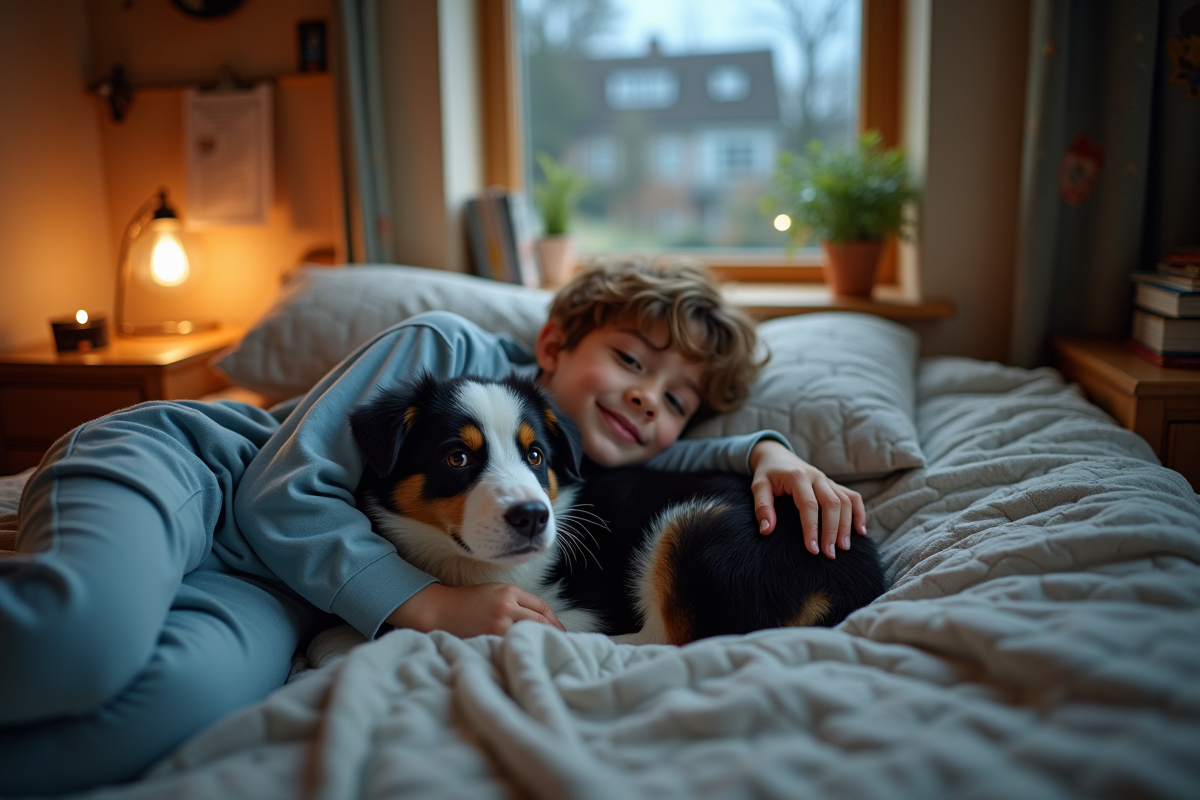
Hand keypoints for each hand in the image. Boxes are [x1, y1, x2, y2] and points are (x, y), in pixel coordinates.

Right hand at [385, 582, 565, 636]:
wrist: (440, 611)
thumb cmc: (468, 602)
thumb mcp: (494, 592)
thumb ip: (516, 602)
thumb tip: (541, 621)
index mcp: (509, 591)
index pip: (542, 606)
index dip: (554, 621)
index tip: (561, 631)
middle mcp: (506, 605)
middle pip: (541, 620)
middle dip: (553, 633)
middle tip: (562, 645)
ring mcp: (498, 623)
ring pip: (529, 633)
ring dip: (540, 643)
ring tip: (548, 653)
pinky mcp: (490, 637)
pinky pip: (513, 644)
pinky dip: (522, 650)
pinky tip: (526, 657)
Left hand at [749, 440, 866, 558]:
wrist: (777, 456)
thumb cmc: (767, 474)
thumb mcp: (758, 486)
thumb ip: (762, 507)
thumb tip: (767, 530)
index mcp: (798, 477)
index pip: (809, 505)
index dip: (812, 528)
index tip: (813, 549)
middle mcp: (817, 477)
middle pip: (832, 503)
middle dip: (832, 530)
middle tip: (829, 554)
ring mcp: (828, 480)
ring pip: (845, 501)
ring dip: (846, 526)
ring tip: (843, 548)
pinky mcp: (834, 485)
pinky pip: (853, 497)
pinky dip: (859, 513)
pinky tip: (860, 532)